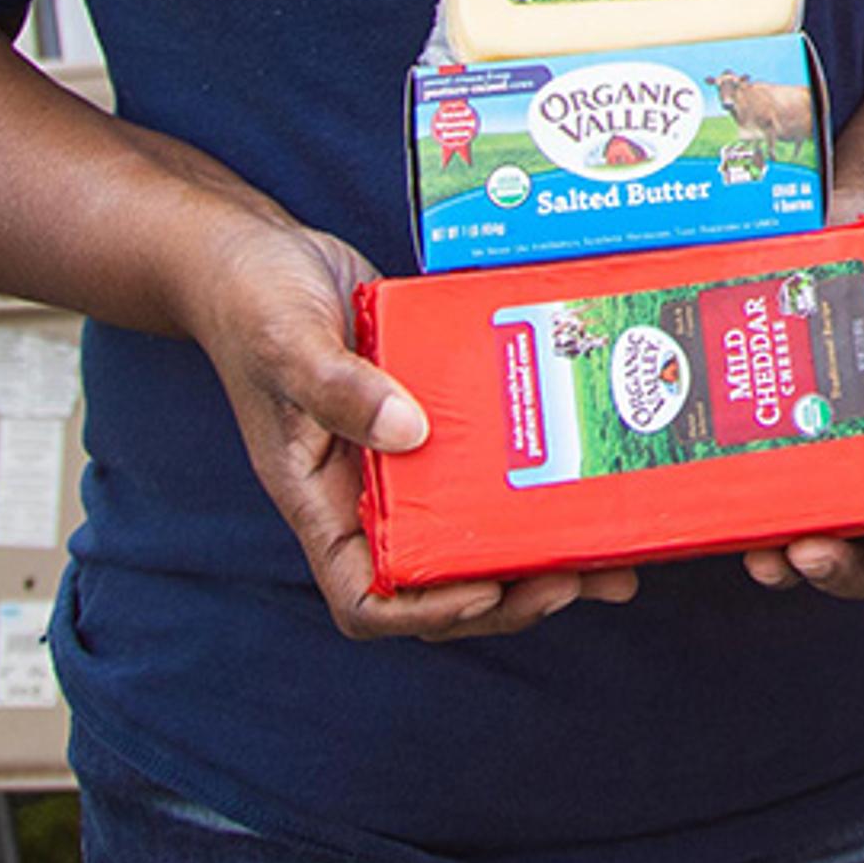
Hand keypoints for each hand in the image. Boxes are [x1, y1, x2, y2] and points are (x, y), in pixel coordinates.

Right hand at [183, 214, 634, 641]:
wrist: (258, 251)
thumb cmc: (248, 303)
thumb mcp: (285, 342)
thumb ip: (339, 389)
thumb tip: (410, 434)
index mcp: (321, 501)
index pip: (368, 597)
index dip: (429, 612)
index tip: (487, 590)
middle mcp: (368, 490)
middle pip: (442, 576)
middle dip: (512, 589)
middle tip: (580, 576)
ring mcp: (405, 453)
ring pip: (477, 521)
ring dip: (542, 541)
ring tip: (615, 546)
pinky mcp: (436, 406)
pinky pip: (489, 451)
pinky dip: (533, 463)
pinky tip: (586, 454)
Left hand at [744, 186, 863, 597]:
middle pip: (863, 555)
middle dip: (840, 571)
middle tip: (814, 552)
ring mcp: (819, 441)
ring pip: (799, 529)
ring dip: (782, 556)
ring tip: (767, 548)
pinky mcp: (770, 410)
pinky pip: (748, 469)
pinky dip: (735, 496)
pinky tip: (722, 492)